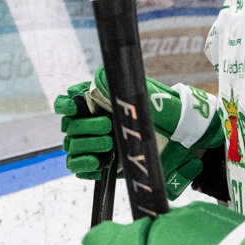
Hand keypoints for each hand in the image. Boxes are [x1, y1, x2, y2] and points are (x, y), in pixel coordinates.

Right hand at [55, 69, 224, 198]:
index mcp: (96, 104)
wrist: (178, 138)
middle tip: (108, 126)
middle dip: (86, 126)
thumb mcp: (145, 93)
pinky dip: (84, 165)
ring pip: (72, 146)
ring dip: (87, 144)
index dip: (66, 104)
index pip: (68, 102)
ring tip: (109, 144)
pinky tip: (98, 162)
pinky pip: (77, 167)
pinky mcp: (98, 165)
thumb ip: (121, 86)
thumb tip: (99, 78)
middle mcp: (90, 123)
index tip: (74, 105)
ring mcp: (93, 144)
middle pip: (70, 126)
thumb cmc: (161, 113)